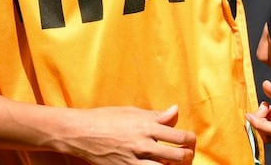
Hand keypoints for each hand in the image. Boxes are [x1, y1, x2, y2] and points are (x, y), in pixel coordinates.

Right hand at [64, 104, 195, 164]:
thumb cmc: (106, 118)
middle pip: (176, 155)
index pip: (179, 135)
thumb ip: (156, 115)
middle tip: (188, 155)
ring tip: (175, 164)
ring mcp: (133, 158)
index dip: (190, 140)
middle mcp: (142, 143)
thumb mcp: (132, 111)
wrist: (80, 132)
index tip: (190, 140)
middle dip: (187, 156)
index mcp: (146, 125)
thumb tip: (175, 110)